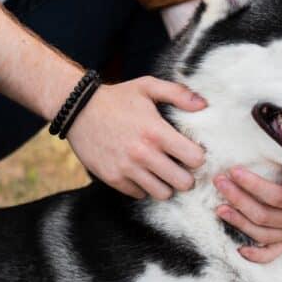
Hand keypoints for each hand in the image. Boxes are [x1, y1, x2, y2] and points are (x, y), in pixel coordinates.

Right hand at [66, 76, 206, 198]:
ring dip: (166, 184)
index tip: (191, 152)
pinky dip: (143, 187)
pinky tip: (141, 173)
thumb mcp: (147, 87)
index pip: (195, 159)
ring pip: (162, 193)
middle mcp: (143, 153)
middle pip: (183, 183)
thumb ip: (178, 93)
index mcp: (156, 132)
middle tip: (180, 168)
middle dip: (186, 176)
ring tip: (162, 173)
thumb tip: (204, 105)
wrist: (78, 110)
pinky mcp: (112, 178)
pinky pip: (139, 194)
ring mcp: (127, 169)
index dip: (197, 157)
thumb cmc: (117, 98)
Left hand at [214, 168, 281, 262]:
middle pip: (262, 214)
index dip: (253, 185)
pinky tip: (239, 250)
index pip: (275, 196)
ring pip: (260, 233)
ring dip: (238, 221)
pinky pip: (270, 254)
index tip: (233, 170)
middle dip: (238, 198)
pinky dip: (256, 255)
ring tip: (219, 208)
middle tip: (219, 182)